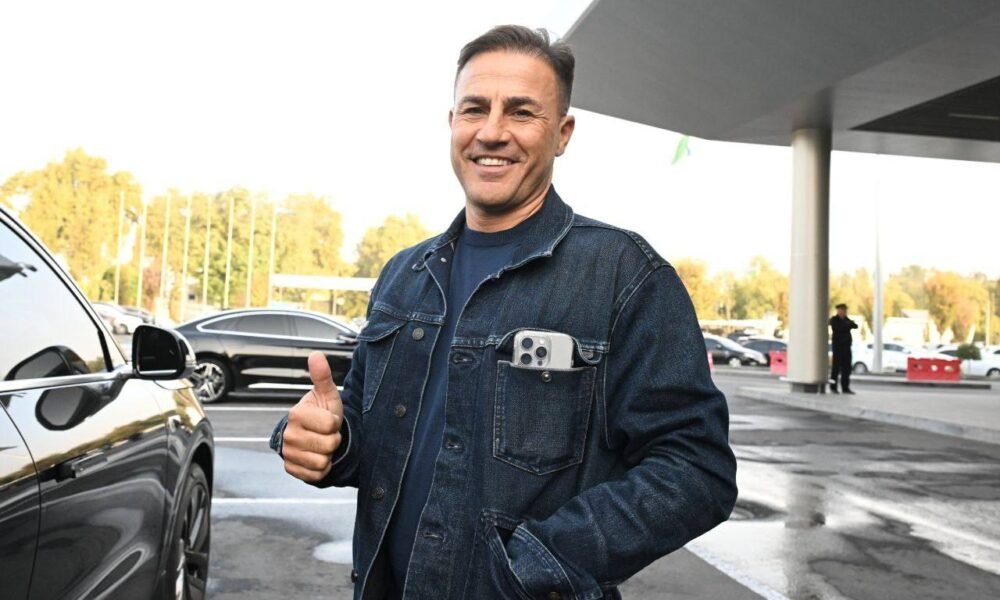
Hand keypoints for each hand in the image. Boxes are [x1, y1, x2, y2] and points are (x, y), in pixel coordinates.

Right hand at [282, 351, 343, 481]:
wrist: (312, 433)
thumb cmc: (322, 412)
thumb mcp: (327, 394)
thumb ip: (322, 376)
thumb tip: (316, 355)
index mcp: (297, 414)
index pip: (330, 425)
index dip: (335, 423)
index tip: (328, 420)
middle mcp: (289, 435)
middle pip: (328, 445)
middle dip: (333, 440)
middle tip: (326, 433)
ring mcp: (288, 453)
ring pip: (322, 462)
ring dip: (328, 455)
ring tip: (322, 444)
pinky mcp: (291, 469)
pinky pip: (316, 475)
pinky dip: (322, 469)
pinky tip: (317, 456)